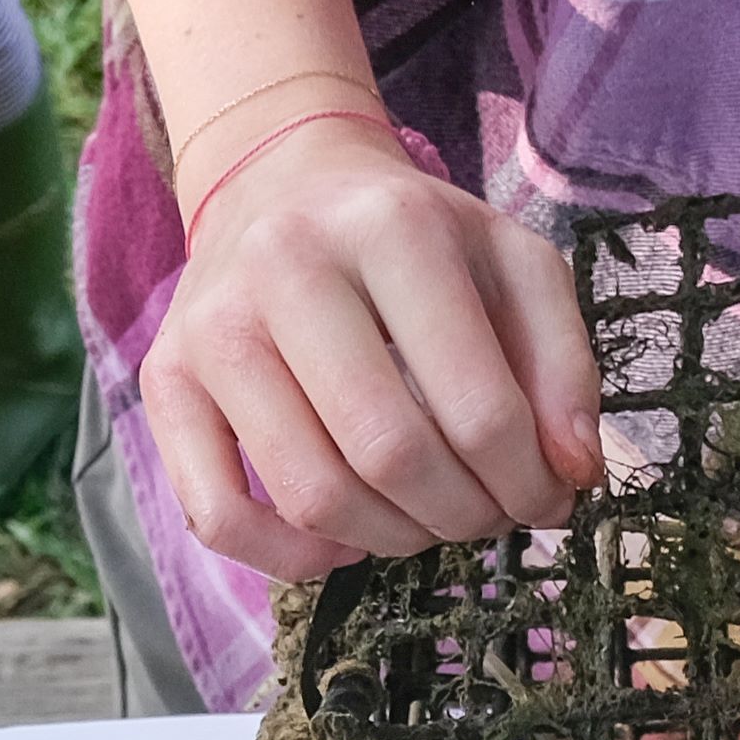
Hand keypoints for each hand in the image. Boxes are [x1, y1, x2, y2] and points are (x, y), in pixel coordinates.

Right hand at [137, 114, 601, 580]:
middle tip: (488, 514)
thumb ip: (564, 365)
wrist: (281, 181)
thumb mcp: (513, 265)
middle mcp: (286, 266)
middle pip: (392, 456)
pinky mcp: (168, 381)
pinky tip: (346, 540)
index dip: (527, 482)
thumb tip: (572, 475)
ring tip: (428, 519)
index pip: (477, 406)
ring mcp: (214, 327)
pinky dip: (292, 558)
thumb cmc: (413, 239)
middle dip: (462, 515)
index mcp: (391, 227)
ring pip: (313, 496)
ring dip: (393, 540)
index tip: (546, 498)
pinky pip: (218, 516)